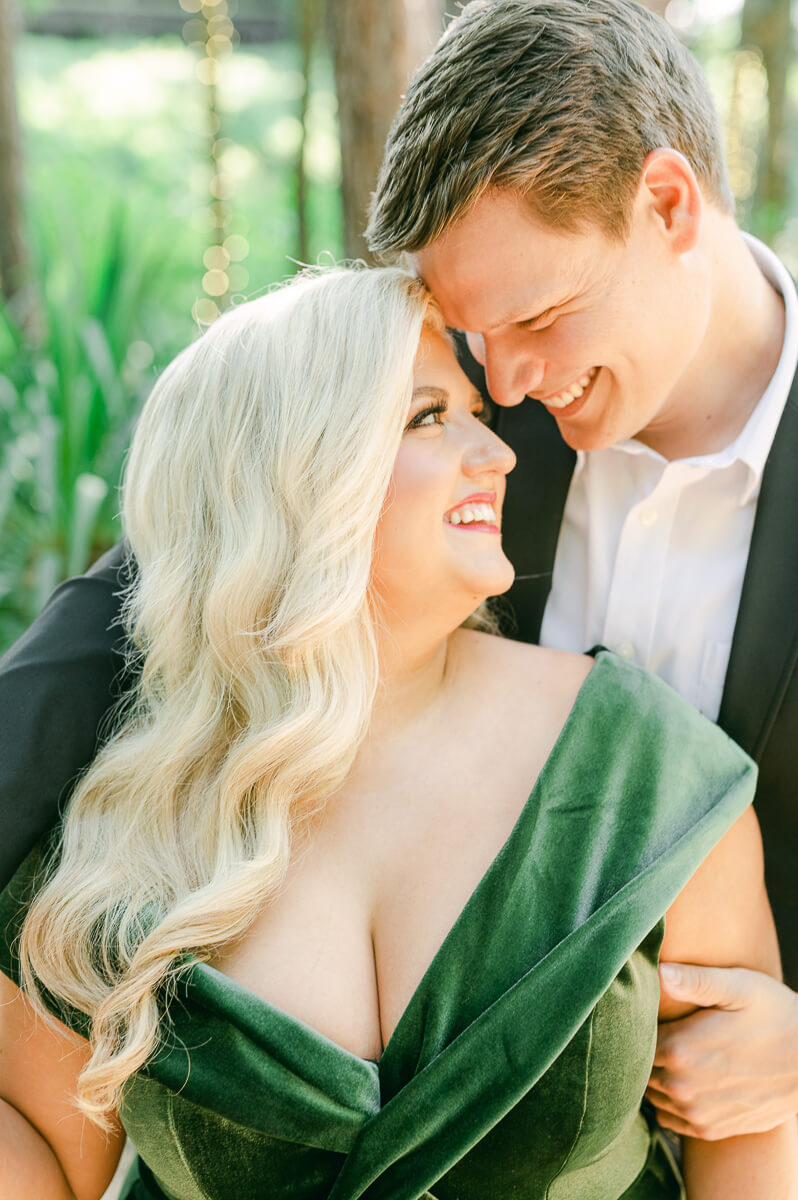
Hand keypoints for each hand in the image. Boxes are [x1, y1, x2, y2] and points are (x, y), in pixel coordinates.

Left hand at [646, 962, 797, 1139]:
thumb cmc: (776, 1016)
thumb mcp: (739, 987)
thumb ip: (695, 980)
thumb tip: (660, 972)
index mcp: (680, 1049)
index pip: (633, 1040)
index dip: (635, 1024)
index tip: (644, 1011)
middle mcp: (682, 1087)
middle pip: (638, 1068)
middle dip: (640, 1051)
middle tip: (656, 1029)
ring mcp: (696, 1113)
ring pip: (651, 1094)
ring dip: (654, 1076)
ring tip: (670, 1053)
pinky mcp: (710, 1129)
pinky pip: (669, 1119)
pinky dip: (668, 1102)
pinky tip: (682, 1079)